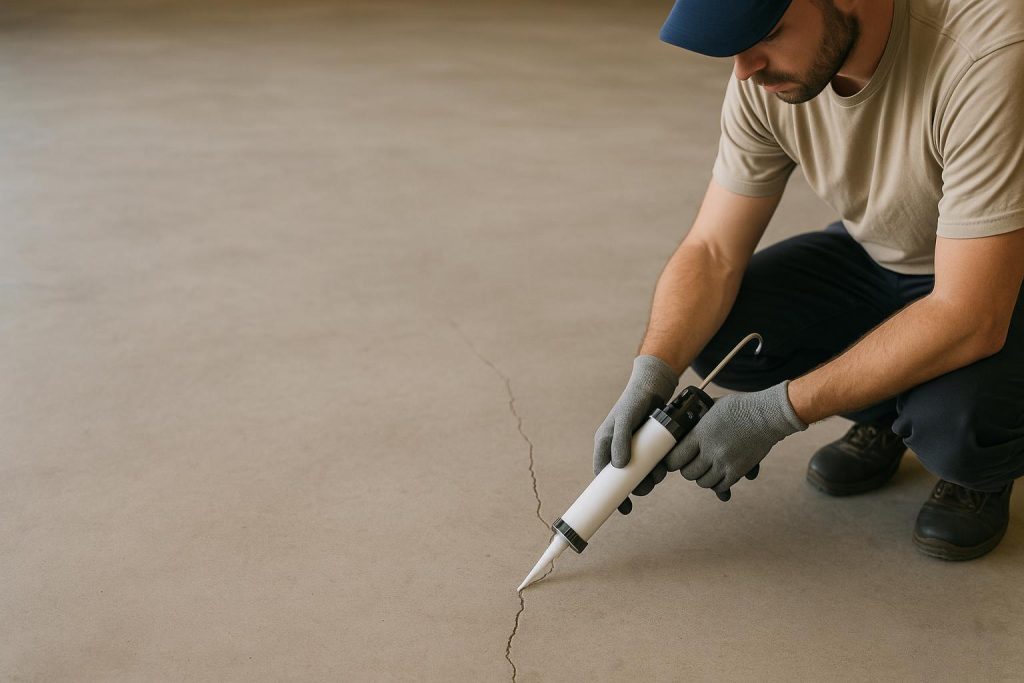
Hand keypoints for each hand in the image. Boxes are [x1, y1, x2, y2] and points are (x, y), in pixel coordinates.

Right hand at [594, 355, 677, 513]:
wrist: (654, 385)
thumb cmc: (635, 401)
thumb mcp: (626, 419)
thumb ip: (620, 440)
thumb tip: (619, 466)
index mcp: (605, 442)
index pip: (603, 474)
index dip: (611, 494)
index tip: (624, 508)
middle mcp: (617, 446)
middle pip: (623, 477)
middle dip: (636, 486)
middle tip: (649, 487)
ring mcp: (633, 446)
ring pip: (639, 471)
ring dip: (649, 478)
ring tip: (660, 474)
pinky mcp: (647, 444)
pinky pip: (650, 462)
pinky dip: (657, 467)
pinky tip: (664, 465)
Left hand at [663, 381, 806, 498]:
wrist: (768, 414)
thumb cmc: (741, 406)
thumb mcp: (713, 407)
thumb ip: (698, 418)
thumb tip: (684, 421)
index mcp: (700, 433)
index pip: (675, 458)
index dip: (672, 461)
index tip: (674, 459)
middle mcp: (710, 450)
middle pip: (688, 473)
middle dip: (687, 469)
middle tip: (691, 464)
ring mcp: (724, 462)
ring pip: (703, 482)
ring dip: (703, 478)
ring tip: (706, 470)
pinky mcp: (738, 471)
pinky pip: (721, 487)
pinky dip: (718, 484)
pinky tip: (719, 476)